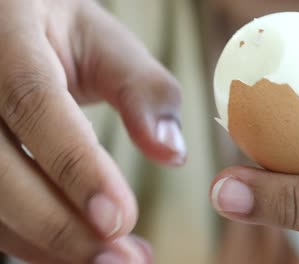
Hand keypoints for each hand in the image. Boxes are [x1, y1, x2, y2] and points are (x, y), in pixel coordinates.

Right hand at [0, 0, 184, 261]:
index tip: (119, 218)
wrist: (12, 31)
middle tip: (123, 261)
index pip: (33, 102)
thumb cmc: (64, 35)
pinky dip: (35, 242)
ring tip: (115, 261)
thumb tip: (172, 154)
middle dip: (62, 226)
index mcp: (6, 35)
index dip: (75, 165)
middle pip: (0, 169)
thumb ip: (144, 90)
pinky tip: (81, 252)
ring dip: (51, 244)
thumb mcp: (107, 44)